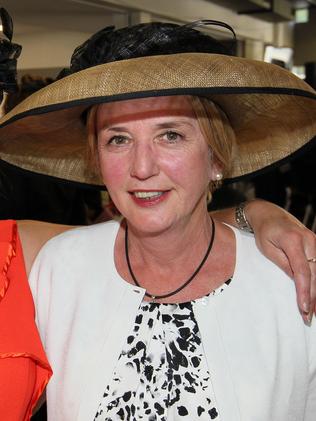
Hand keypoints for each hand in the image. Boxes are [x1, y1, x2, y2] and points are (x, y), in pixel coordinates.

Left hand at [246, 200, 315, 321]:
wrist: (269, 214)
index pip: (303, 271)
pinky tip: (315, 296)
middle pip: (315, 274)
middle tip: (307, 317)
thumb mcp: (267, 249)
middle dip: (313, 297)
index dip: (305, 291)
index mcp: (294, 240)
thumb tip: (297, 282)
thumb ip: (283, 264)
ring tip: (311, 311)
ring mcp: (315, 241)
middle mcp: (309, 240)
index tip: (304, 308)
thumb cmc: (264, 232)